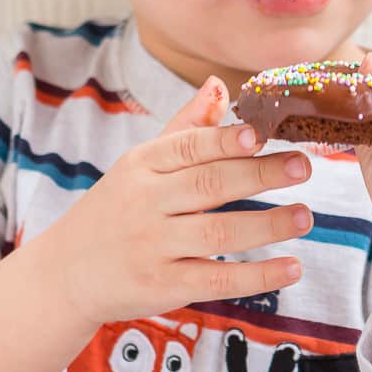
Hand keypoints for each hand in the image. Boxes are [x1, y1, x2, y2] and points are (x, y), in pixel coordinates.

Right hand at [53, 77, 312, 325]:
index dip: (223, 140)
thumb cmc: (115, 209)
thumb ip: (185, 127)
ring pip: (218, 234)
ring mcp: (152, 247)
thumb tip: (219, 83)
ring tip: (306, 216)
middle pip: (208, 186)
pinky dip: (258, 276)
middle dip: (259, 175)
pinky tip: (292, 268)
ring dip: (268, 225)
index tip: (260, 134)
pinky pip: (217, 280)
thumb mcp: (139, 164)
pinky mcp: (163, 287)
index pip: (187, 148)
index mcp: (141, 166)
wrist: (65, 273)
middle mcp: (145, 204)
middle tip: (303, 167)